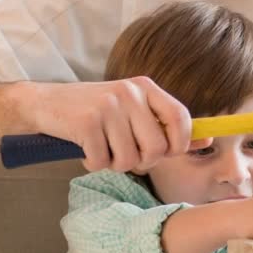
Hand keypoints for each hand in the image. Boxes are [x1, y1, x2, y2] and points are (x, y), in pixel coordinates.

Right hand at [21, 76, 210, 171]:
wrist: (45, 103)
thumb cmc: (97, 113)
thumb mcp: (135, 112)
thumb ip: (168, 126)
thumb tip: (207, 141)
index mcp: (146, 87)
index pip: (181, 118)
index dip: (179, 144)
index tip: (166, 152)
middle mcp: (130, 93)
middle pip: (157, 148)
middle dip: (142, 161)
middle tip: (125, 154)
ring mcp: (107, 106)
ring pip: (129, 160)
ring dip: (115, 164)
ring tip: (103, 150)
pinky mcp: (85, 122)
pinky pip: (102, 161)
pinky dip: (93, 163)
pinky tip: (86, 150)